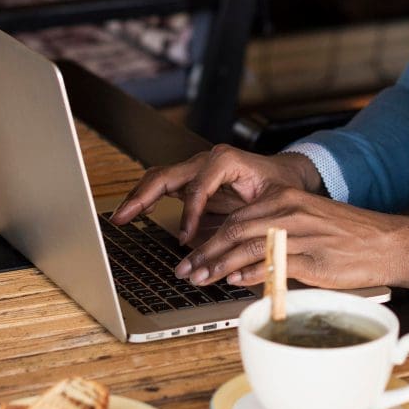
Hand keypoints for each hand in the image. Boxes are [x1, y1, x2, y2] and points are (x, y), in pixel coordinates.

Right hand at [110, 145, 322, 243]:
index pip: (198, 187)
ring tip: (122, 217)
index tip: (185, 239)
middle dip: (143, 196)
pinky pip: (166, 184)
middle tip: (123, 218)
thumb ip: (255, 221)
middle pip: (168, 174)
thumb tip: (237, 248)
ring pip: (161, 177)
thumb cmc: (282, 187)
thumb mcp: (274, 202)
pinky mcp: (194, 178)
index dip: (189, 214)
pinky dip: (149, 196)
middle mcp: (208, 160)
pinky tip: (139, 212)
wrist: (286, 175)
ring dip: (140, 196)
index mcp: (227, 161)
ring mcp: (198, 167)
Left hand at [174, 187, 408, 292]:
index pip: (235, 218)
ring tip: (200, 280)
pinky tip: (235, 281)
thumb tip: (239, 262)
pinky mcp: (311, 255)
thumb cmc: (347, 237)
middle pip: (234, 231)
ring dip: (218, 266)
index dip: (208, 239)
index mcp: (286, 198)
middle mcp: (289, 210)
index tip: (190, 256)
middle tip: (185, 271)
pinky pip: (273, 263)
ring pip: (247, 247)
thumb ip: (273, 237)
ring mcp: (299, 233)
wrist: (384, 242)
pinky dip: (250, 272)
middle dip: (205, 254)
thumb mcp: (307, 224)